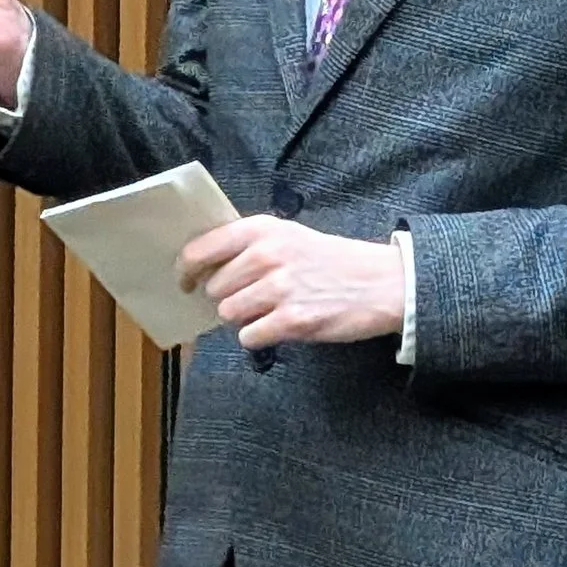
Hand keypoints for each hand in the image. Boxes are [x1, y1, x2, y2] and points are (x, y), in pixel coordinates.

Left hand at [177, 217, 403, 348]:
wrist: (381, 282)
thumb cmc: (331, 259)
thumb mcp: (289, 235)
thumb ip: (249, 245)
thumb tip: (205, 267)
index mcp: (262, 230)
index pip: (202, 249)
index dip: (186, 270)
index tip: (185, 281)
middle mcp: (267, 256)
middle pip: (215, 289)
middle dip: (227, 298)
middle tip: (251, 298)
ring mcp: (280, 289)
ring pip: (229, 314)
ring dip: (243, 318)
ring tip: (269, 311)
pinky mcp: (293, 321)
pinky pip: (250, 337)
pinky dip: (260, 336)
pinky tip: (280, 325)